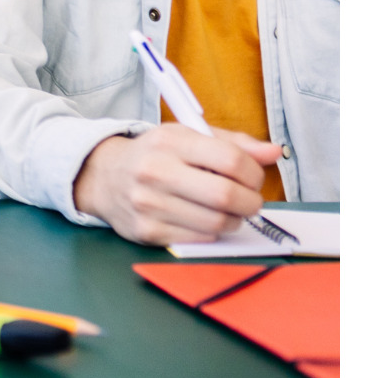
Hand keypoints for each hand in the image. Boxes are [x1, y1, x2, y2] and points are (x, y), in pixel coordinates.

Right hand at [72, 125, 280, 244]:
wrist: (103, 176)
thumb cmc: (155, 155)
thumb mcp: (188, 137)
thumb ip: (233, 144)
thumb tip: (273, 153)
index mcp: (169, 142)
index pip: (231, 160)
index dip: (254, 173)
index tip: (252, 178)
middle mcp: (155, 172)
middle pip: (226, 196)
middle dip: (251, 202)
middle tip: (249, 200)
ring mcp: (149, 204)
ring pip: (217, 223)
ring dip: (234, 220)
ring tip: (226, 211)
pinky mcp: (147, 231)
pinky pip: (199, 240)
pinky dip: (212, 233)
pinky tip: (204, 220)